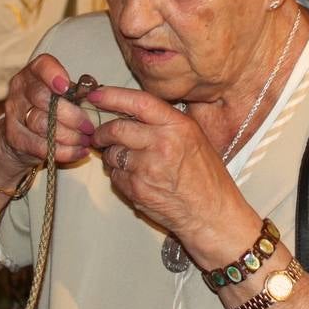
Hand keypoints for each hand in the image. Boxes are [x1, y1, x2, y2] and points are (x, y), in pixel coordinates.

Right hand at [0, 54, 95, 171]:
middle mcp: (20, 90)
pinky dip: (64, 151)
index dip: (53, 74)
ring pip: (41, 123)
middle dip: (71, 115)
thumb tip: (100, 98)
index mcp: (34, 73)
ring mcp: (14, 114)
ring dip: (69, 135)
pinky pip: (40, 146)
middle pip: (42, 98)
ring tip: (86, 140)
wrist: (25, 135)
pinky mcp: (15, 137)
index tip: (66, 86)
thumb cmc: (53, 108)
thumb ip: (77, 92)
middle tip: (89, 127)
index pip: (41, 66)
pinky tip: (80, 151)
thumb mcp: (64, 95)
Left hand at [88, 86, 250, 260]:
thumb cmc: (206, 175)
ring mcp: (148, 168)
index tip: (96, 95)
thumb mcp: (194, 137)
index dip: (112, 96)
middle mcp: (162, 144)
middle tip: (101, 134)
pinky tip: (136, 177)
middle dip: (103, 131)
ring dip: (112, 155)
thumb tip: (131, 109)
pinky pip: (115, 176)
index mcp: (178, 126)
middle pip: (116, 128)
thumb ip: (165, 121)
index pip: (139, 102)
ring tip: (127, 159)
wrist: (211, 213)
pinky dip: (119, 175)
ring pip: (112, 154)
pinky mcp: (137, 190)